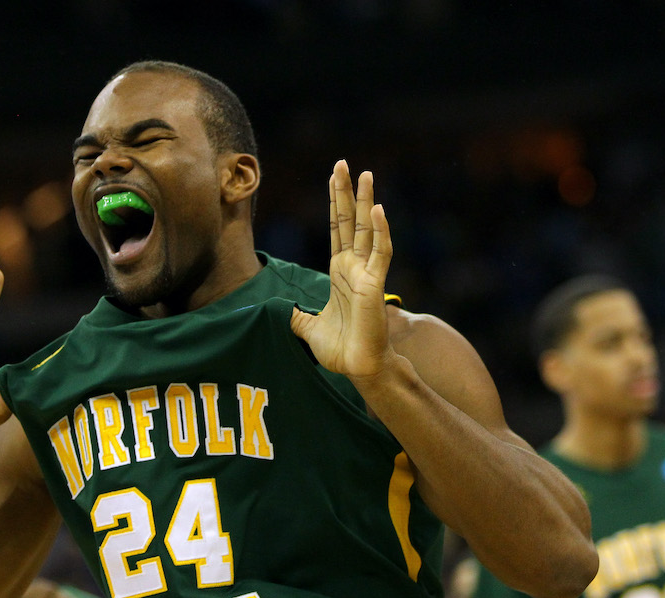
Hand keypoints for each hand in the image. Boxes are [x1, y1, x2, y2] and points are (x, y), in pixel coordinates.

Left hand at [289, 161, 395, 383]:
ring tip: (366, 174)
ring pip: (366, 229)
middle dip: (346, 192)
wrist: (357, 367)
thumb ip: (296, 314)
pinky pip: (380, 254)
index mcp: (339, 271)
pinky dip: (380, 232)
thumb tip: (284, 310)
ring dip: (367, 202)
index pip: (336, 228)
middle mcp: (354, 267)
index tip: (334, 177)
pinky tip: (378, 210)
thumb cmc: (338, 348)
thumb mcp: (306, 326)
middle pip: (349, 220)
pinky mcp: (375, 285)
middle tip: (343, 163)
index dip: (335, 202)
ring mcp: (366, 274)